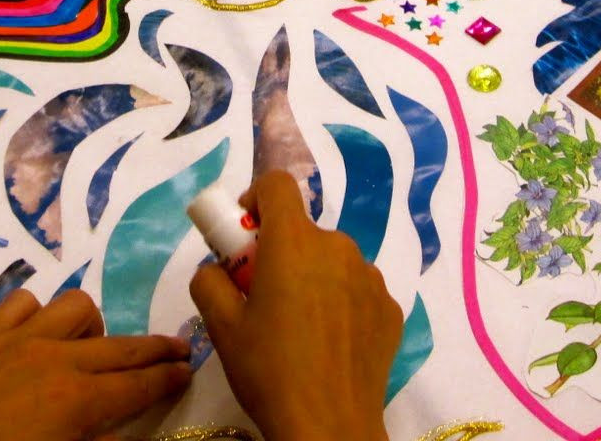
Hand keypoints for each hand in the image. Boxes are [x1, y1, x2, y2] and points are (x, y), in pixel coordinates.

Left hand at [0, 288, 190, 440]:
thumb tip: (118, 431)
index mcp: (78, 401)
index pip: (141, 385)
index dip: (171, 378)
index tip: (190, 370)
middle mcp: (57, 359)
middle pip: (122, 347)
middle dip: (154, 351)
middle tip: (175, 354)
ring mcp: (18, 339)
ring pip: (77, 309)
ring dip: (93, 329)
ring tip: (94, 352)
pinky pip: (25, 304)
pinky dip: (39, 316)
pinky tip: (36, 337)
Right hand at [191, 171, 401, 440]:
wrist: (329, 426)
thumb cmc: (269, 371)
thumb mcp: (221, 326)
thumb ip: (209, 281)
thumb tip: (217, 270)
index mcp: (294, 241)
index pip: (277, 184)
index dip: (255, 200)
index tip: (244, 238)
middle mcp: (338, 246)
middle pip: (304, 230)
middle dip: (281, 251)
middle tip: (264, 297)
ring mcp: (371, 277)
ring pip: (332, 260)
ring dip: (314, 277)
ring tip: (299, 328)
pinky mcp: (391, 308)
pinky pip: (357, 290)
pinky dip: (341, 303)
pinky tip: (330, 345)